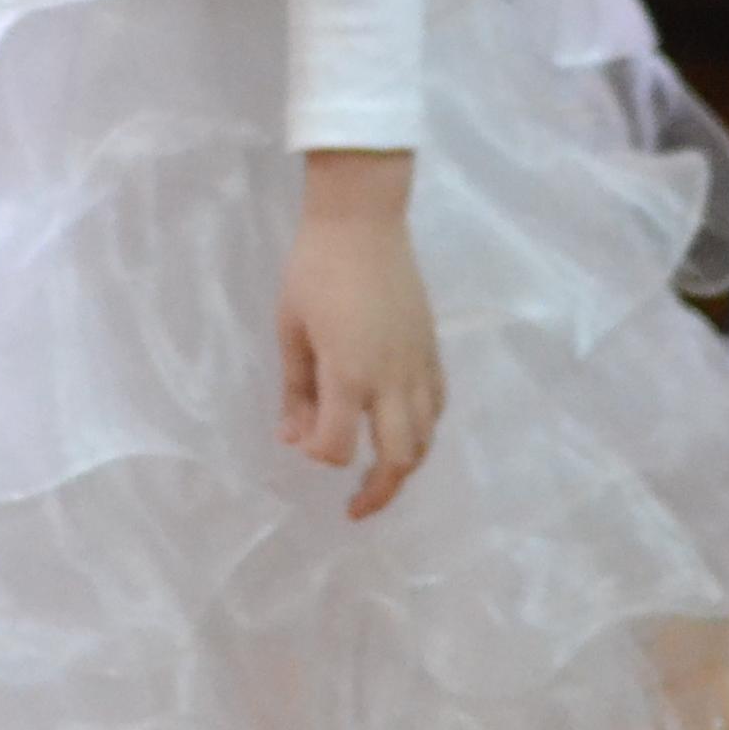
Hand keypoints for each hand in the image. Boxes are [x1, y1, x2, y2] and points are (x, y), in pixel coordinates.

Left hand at [276, 155, 441, 519]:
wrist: (363, 220)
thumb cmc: (314, 269)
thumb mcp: (290, 330)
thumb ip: (294, 390)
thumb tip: (292, 438)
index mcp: (350, 375)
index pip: (338, 446)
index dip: (319, 456)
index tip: (301, 442)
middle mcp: (392, 379)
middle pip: (398, 458)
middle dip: (378, 492)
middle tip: (357, 509)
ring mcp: (419, 365)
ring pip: (427, 437)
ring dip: (405, 466)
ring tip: (383, 477)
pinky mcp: (433, 349)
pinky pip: (438, 405)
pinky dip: (424, 429)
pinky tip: (404, 430)